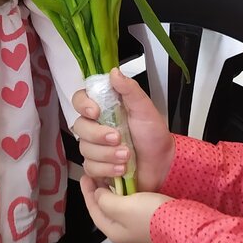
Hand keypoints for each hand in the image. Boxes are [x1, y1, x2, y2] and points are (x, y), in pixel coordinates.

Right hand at [72, 68, 174, 192]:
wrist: (163, 164)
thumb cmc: (154, 136)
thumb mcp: (145, 109)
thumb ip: (130, 90)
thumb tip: (114, 73)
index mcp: (105, 109)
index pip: (80, 100)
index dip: (83, 105)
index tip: (95, 111)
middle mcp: (97, 126)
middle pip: (80, 127)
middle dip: (99, 135)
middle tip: (118, 138)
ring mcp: (96, 147)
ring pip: (85, 150)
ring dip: (107, 154)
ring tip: (127, 156)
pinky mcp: (98, 166)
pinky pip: (91, 168)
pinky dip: (107, 169)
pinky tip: (121, 168)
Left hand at [80, 177, 170, 242]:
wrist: (183, 225)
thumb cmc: (151, 217)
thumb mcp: (122, 206)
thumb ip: (105, 200)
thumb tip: (99, 195)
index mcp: (113, 232)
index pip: (93, 210)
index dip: (88, 192)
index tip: (86, 176)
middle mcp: (124, 233)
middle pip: (105, 210)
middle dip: (100, 193)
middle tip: (97, 176)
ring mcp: (138, 229)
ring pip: (119, 209)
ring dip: (114, 194)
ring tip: (113, 179)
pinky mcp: (151, 222)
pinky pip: (133, 208)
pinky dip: (127, 197)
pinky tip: (131, 187)